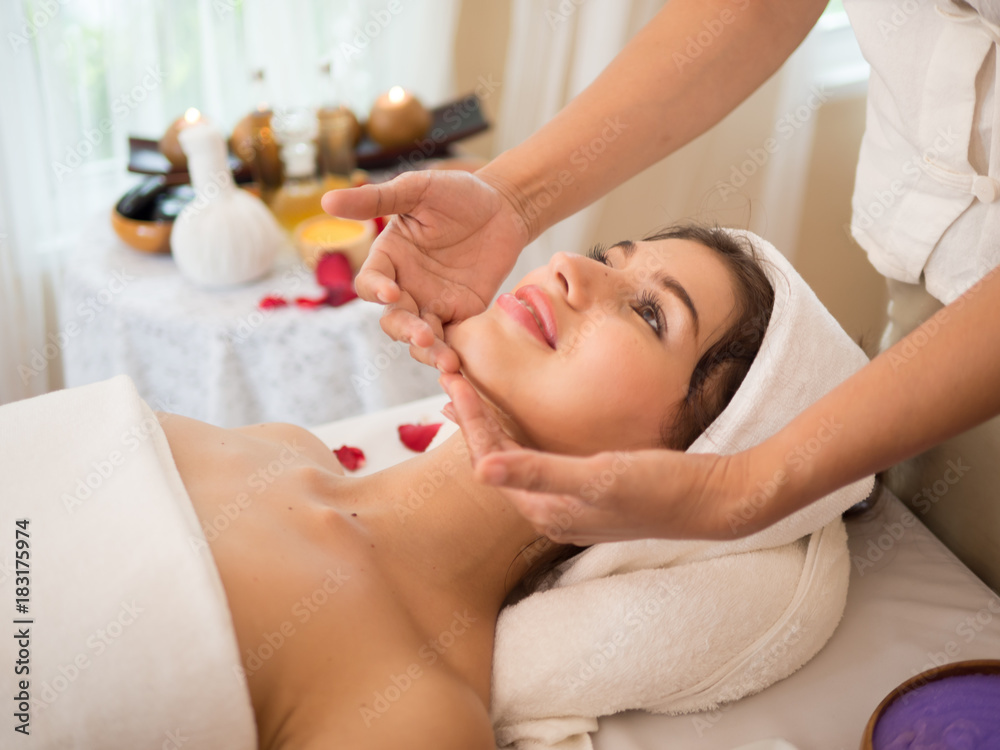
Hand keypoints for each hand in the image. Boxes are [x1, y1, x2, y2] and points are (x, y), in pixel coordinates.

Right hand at [322, 170, 528, 371]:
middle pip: (393, 320)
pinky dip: (452, 355)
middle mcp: (406, 286)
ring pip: (420, 338)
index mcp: (389, 259)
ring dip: (429, 351)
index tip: (392, 292)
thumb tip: (326, 200)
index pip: (369, 284)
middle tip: (422, 335)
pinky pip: (451, 341)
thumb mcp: (417, 190)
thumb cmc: (458, 193)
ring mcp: (433, 304)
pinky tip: (460, 367)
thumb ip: (377, 199)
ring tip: (447, 361)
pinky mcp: (462, 315)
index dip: (375, 291)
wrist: (505, 208)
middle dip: (405, 330)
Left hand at [440, 374, 747, 544]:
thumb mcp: (600, 476)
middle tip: (451, 375)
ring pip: (515, 458)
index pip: (490, 460)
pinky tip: (517, 413)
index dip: (470, 418)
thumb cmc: (662, 489)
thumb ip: (539, 472)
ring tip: (469, 389)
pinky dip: (520, 431)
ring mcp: (568, 501)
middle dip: (472, 418)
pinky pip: (538, 456)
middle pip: (496, 459)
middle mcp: (550, 511)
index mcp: (546, 511)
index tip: (453, 379)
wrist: (714, 501)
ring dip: (493, 423)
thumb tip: (481, 470)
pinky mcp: (587, 488)